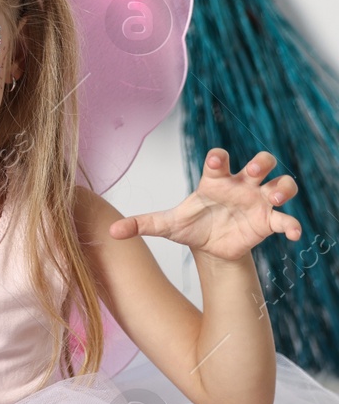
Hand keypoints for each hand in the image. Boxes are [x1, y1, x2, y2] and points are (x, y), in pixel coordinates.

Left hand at [110, 149, 300, 261]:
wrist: (209, 246)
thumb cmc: (191, 225)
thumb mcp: (167, 225)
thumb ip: (142, 224)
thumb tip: (111, 232)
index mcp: (215, 181)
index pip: (219, 160)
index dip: (218, 158)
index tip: (214, 161)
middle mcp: (241, 186)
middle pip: (261, 163)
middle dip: (262, 163)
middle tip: (255, 171)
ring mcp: (258, 202)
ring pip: (282, 184)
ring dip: (283, 187)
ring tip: (276, 196)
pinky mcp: (269, 222)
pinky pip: (286, 219)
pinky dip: (292, 224)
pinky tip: (291, 234)